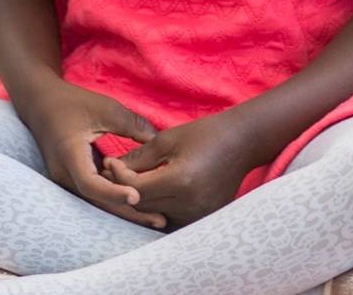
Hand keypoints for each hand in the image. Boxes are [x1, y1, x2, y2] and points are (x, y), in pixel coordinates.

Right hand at [25, 82, 167, 227]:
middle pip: (97, 201)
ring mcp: (67, 180)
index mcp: (69, 154)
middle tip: (160, 221)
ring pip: (98, 202)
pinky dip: (116, 201)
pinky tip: (140, 205)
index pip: (89, 184)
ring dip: (125, 211)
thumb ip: (133, 124)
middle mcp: (64, 174)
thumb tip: (158, 143)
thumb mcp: (105, 108)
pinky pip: (96, 195)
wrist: (41, 104)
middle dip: (128, 213)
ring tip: (156, 219)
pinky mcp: (74, 179)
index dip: (113, 193)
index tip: (137, 196)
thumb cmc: (72, 102)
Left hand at [103, 111, 265, 227]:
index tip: (111, 161)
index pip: (136, 189)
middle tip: (113, 171)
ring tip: (131, 180)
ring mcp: (198, 214)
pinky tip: (153, 189)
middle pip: (143, 206)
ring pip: (155, 214)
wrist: (242, 142)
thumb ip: (138, 157)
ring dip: (141, 199)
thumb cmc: (205, 134)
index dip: (119, 176)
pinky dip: (159, 206)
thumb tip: (112, 167)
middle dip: (125, 188)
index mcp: (181, 181)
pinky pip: (171, 217)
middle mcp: (190, 204)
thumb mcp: (168, 139)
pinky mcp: (203, 217)